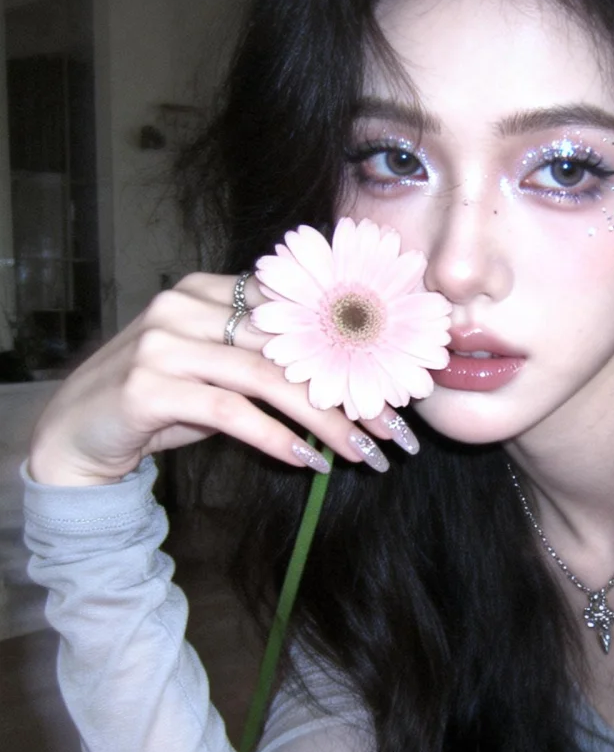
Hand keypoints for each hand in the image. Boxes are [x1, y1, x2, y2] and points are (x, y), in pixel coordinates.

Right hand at [27, 272, 410, 485]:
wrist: (76, 434)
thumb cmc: (161, 403)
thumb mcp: (217, 373)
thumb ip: (268, 361)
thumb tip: (354, 382)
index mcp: (208, 289)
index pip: (296, 308)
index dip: (353, 344)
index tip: (399, 382)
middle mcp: (184, 305)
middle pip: (291, 345)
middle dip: (353, 390)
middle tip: (397, 428)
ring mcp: (163, 343)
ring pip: (268, 378)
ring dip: (326, 421)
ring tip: (365, 453)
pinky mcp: (147, 386)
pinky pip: (230, 411)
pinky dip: (275, 438)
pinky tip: (308, 462)